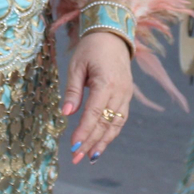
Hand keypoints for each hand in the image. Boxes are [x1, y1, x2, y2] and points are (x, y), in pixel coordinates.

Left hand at [60, 31, 132, 163]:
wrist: (113, 35)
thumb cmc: (91, 48)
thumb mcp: (77, 65)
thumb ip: (72, 90)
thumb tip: (66, 113)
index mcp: (106, 82)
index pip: (94, 113)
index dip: (84, 132)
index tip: (73, 147)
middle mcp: (120, 91)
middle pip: (106, 123)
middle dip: (91, 142)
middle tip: (76, 158)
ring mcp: (126, 94)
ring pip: (116, 125)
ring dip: (103, 142)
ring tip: (90, 157)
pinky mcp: (127, 96)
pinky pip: (121, 118)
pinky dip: (111, 133)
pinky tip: (101, 143)